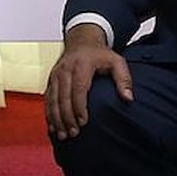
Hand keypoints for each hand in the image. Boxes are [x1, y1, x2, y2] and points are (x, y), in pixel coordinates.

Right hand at [45, 24, 132, 140]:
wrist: (81, 40)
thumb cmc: (99, 54)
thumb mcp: (116, 61)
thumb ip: (124, 79)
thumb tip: (128, 98)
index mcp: (81, 65)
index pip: (78, 88)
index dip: (79, 107)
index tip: (84, 122)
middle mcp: (65, 70)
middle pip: (63, 97)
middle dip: (67, 117)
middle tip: (73, 133)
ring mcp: (56, 75)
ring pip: (53, 99)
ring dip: (56, 118)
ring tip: (62, 134)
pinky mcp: (51, 80)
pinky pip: (48, 98)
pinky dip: (49, 113)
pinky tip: (53, 126)